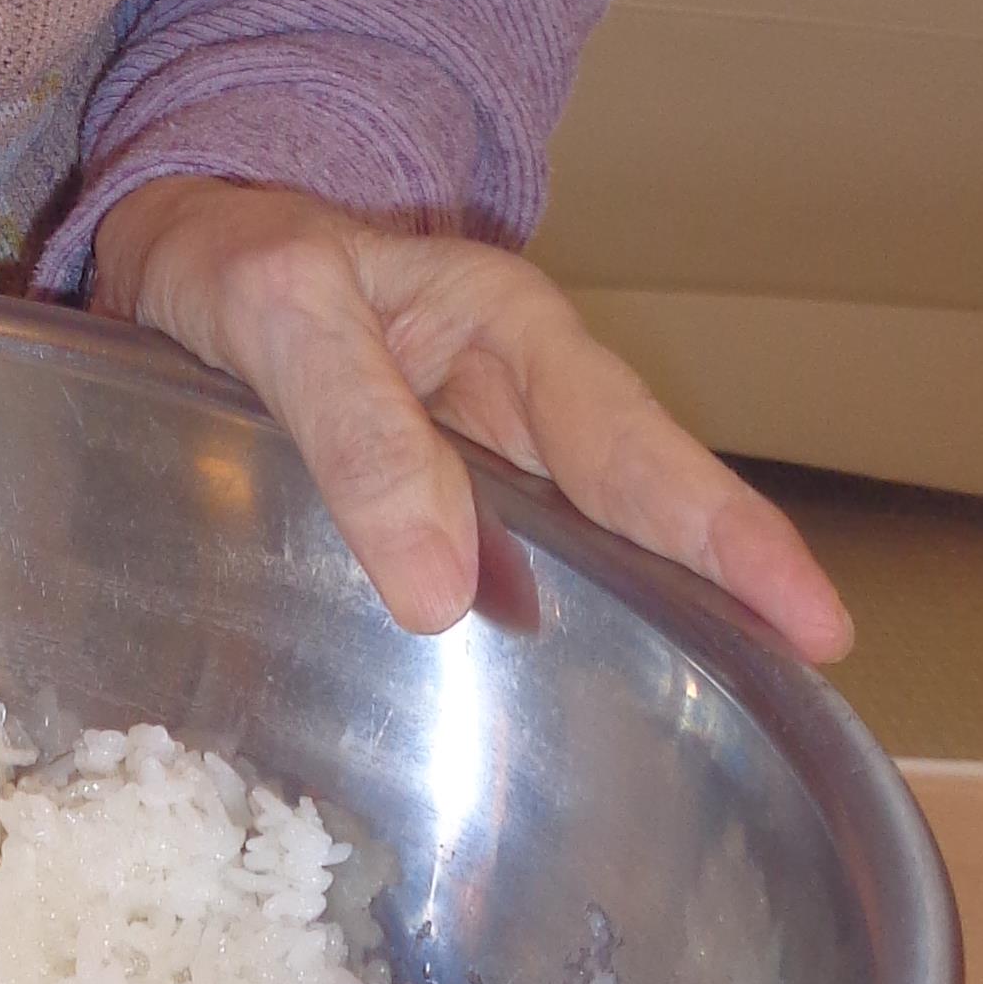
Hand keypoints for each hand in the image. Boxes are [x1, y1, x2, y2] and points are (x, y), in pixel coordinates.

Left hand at [92, 176, 852, 662]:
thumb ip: (355, 426)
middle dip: (732, 589)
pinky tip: (579, 719)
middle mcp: (511, 401)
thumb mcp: (277, 309)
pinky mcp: (425, 518)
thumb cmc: (229, 261)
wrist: (163, 262)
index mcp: (505, 330)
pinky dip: (553, 645)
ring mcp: (476, 465)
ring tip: (742, 722)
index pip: (632, 444)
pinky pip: (506, 584)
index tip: (814, 619)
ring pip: (586, 553)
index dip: (724, 532)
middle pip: (638, 506)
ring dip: (658, 627)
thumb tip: (442, 591)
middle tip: (818, 685)